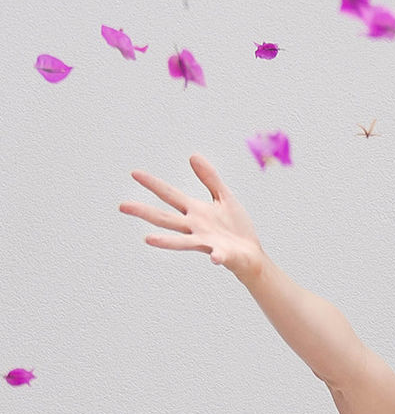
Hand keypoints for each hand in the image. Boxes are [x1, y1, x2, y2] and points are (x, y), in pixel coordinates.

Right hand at [119, 154, 268, 282]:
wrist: (251, 254)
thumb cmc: (235, 227)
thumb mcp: (223, 197)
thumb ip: (209, 178)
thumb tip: (193, 155)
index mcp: (195, 212)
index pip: (170, 195)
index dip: (153, 184)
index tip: (135, 173)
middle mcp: (195, 228)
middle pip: (166, 219)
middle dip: (145, 212)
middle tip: (123, 205)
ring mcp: (206, 242)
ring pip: (183, 242)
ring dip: (166, 241)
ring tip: (148, 239)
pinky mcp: (222, 254)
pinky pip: (218, 255)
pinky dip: (217, 256)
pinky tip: (214, 258)